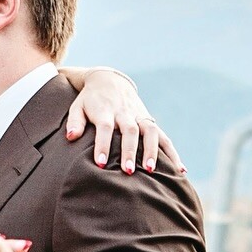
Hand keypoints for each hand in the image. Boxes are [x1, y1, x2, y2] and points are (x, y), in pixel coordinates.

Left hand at [65, 68, 183, 174]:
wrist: (109, 80)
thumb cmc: (90, 100)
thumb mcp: (78, 106)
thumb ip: (74, 122)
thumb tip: (71, 137)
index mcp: (106, 110)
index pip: (105, 127)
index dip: (103, 144)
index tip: (100, 162)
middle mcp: (125, 113)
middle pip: (130, 131)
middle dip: (130, 151)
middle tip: (128, 171)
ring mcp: (140, 116)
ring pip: (149, 132)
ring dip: (152, 151)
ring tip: (151, 170)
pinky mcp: (149, 122)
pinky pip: (163, 137)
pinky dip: (172, 153)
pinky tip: (180, 170)